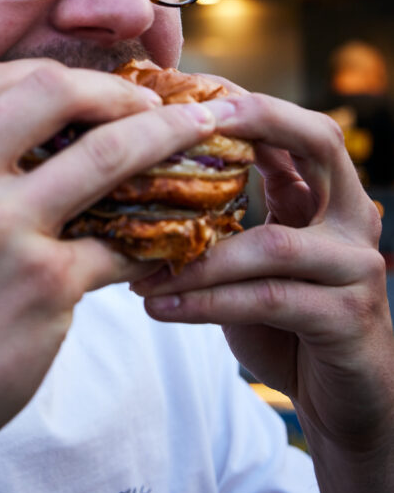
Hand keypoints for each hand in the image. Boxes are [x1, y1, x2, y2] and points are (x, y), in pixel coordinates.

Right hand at [0, 59, 225, 481]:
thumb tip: (40, 138)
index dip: (60, 76)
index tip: (100, 91)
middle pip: (54, 91)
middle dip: (119, 90)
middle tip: (157, 107)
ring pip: (107, 153)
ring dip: (167, 137)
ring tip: (201, 136)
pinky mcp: (44, 285)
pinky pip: (121, 243)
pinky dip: (155, 235)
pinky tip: (172, 237)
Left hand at [131, 89, 393, 450]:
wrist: (345, 399)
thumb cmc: (287, 321)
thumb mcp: (257, 256)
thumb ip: (229, 215)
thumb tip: (145, 176)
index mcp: (329, 195)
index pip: (296, 125)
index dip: (243, 103)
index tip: (181, 93)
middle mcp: (352, 218)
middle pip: (319, 143)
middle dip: (254, 123)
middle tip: (181, 127)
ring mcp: (355, 267)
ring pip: (271, 243)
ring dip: (197, 255)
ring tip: (138, 266)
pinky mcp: (346, 318)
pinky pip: (266, 299)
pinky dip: (206, 301)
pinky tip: (158, 305)